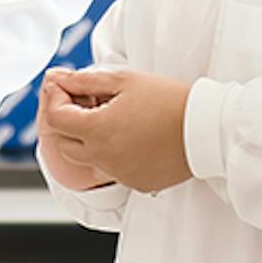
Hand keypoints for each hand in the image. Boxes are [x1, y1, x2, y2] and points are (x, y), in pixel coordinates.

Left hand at [41, 67, 193, 194]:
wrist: (207, 128)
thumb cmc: (168, 100)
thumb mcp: (123, 81)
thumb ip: (84, 81)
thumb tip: (57, 79)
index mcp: (97, 130)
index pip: (54, 118)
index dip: (56, 99)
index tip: (68, 88)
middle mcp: (103, 157)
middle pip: (64, 143)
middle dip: (68, 123)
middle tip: (87, 104)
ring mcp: (120, 173)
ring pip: (87, 160)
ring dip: (89, 140)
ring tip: (112, 119)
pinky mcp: (136, 183)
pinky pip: (112, 170)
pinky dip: (113, 155)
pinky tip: (131, 137)